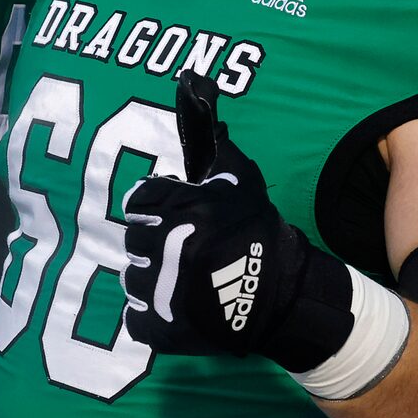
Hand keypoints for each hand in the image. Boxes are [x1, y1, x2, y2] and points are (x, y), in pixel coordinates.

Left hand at [120, 71, 344, 370]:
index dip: (155, 208)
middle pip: (133, 240)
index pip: (139, 201)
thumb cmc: (261, 233)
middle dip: (153, 242)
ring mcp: (165, 295)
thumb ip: (215, 146)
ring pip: (132, 280)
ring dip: (151, 278)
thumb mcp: (241, 182)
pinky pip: (137, 320)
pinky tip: (174, 305)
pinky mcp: (165, 330)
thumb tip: (193, 87)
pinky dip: (151, 315)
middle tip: (179, 249)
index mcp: (185, 213)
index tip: (171, 217)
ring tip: (179, 278)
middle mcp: (170, 252)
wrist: (285, 297)